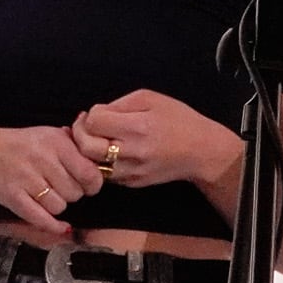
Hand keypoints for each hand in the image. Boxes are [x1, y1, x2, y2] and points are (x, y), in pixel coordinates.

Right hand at [0, 126, 104, 236]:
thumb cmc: (17, 145)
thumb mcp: (46, 134)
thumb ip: (73, 144)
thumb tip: (102, 155)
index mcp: (55, 141)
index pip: (90, 172)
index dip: (92, 184)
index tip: (87, 185)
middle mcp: (42, 158)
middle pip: (76, 192)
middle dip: (72, 195)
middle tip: (61, 189)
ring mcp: (26, 178)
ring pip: (60, 206)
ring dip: (57, 206)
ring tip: (47, 196)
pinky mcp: (12, 196)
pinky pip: (41, 218)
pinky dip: (53, 226)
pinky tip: (59, 226)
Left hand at [71, 90, 240, 190]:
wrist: (202, 152)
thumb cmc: (178, 119)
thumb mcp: (151, 99)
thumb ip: (120, 104)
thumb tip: (95, 114)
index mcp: (138, 127)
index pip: (94, 122)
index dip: (90, 115)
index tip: (97, 113)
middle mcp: (132, 152)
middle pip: (87, 148)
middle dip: (80, 135)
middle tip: (86, 127)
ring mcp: (131, 172)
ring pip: (92, 165)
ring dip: (87, 152)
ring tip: (95, 140)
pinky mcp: (132, 183)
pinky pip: (105, 175)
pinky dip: (100, 164)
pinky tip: (108, 153)